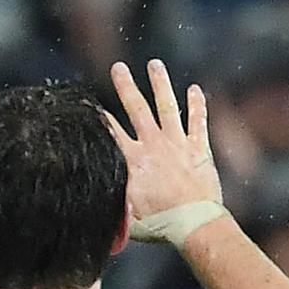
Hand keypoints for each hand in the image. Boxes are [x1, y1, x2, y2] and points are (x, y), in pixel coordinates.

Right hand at [108, 59, 222, 221]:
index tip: (88, 102)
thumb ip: (111, 200)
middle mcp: (154, 146)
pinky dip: (197, 105)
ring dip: (160, 84)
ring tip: (154, 64)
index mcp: (134, 161)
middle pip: (137, 109)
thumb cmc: (159, 224)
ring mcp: (178, 144)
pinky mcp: (199, 150)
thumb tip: (92, 195)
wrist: (195, 224)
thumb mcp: (126, 215)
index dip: (98, 117)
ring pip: (167, 107)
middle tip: (118, 67)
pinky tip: (195, 89)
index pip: (111, 131)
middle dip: (126, 86)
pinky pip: (198, 122)